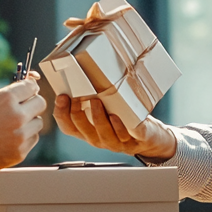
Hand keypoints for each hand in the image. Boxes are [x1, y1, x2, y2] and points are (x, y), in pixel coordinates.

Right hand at [0, 73, 45, 171]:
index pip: (32, 87)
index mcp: (6, 98)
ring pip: (37, 124)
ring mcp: (18, 138)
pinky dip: (22, 139)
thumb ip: (5, 94)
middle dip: (31, 104)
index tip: (25, 92)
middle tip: (20, 107)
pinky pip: (30, 142)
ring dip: (28, 123)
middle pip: (40, 104)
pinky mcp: (17, 154)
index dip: (28, 88)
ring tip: (8, 125)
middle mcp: (16, 117)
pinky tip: (5, 138)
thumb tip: (24, 89)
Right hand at [53, 93, 177, 160]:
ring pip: (104, 135)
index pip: (68, 127)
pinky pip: (128, 136)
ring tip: (96, 101)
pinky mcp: (138, 139)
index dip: (61, 114)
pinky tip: (116, 116)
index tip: (61, 97)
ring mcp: (119, 142)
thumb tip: (79, 69)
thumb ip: (91, 97)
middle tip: (76, 96)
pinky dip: (120, 127)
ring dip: (97, 118)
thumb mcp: (105, 110)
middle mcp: (101, 139)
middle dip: (77, 114)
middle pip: (84, 131)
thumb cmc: (125, 120)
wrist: (151, 138)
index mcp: (90, 132)